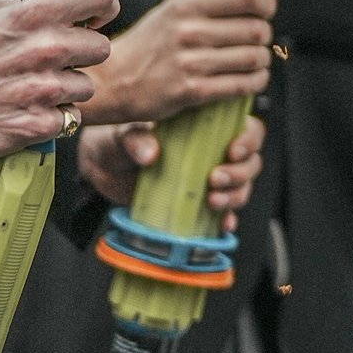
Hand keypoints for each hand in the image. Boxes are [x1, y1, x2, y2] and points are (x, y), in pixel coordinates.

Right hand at [0, 0, 115, 161]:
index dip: (103, 8)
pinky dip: (52, 118)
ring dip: (66, 91)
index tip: (94, 19)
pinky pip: (70, 118)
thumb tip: (65, 4)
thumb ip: (30, 6)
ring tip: (35, 89)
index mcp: (35, 14)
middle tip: (54, 63)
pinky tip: (28, 111)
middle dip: (81, 56)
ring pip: (87, 87)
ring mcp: (45, 88)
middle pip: (102, 48)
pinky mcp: (39, 123)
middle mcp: (46, 48)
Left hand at [77, 105, 266, 228]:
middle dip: (240, 173)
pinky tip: (222, 224)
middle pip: (250, 162)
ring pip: (242, 188)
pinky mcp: (198, 204)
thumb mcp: (125, 134)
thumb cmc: (118, 141)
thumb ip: (137, 139)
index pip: (247, 129)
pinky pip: (224, 213)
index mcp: (206, 128)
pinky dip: (227, 220)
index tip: (233, 151)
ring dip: (235, 196)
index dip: (249, 140)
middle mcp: (213, 153)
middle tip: (215, 179)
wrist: (102, 168)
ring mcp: (208, 180)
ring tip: (212, 201)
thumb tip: (150, 154)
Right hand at [86, 0, 274, 125]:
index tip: (267, 11)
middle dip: (264, 37)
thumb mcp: (167, 12)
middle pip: (256, 30)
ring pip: (253, 58)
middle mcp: (189, 31)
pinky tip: (252, 79)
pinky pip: (242, 85)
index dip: (266, 3)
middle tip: (258, 42)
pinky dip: (255, 82)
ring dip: (262, 62)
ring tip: (256, 62)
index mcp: (186, 6)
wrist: (111, 81)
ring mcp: (190, 62)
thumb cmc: (146, 45)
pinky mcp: (191, 91)